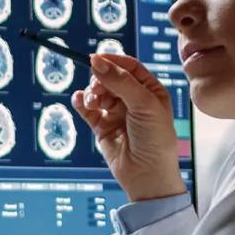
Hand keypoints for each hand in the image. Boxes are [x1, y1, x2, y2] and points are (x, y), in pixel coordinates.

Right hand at [71, 54, 186, 201]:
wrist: (146, 176)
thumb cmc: (155, 140)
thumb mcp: (144, 105)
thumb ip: (120, 81)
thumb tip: (96, 61)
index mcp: (150, 91)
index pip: (129, 67)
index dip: (113, 61)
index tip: (96, 59)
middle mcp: (133, 99)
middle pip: (109, 77)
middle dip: (100, 80)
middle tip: (97, 88)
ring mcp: (116, 112)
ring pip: (97, 92)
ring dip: (91, 93)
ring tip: (92, 102)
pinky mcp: (102, 126)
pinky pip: (87, 109)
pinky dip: (81, 103)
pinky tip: (80, 102)